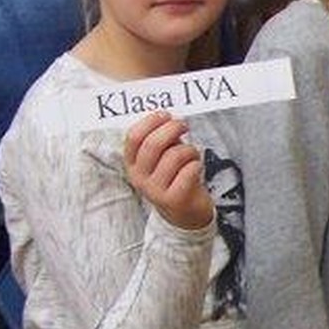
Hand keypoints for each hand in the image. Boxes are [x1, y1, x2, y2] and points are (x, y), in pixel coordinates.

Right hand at [123, 113, 213, 230]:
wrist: (184, 213)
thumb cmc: (174, 177)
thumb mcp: (161, 159)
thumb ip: (162, 140)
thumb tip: (168, 117)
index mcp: (132, 164)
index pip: (134, 137)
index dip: (151, 121)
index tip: (166, 115)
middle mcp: (139, 178)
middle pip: (153, 144)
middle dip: (172, 128)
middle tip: (184, 125)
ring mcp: (155, 190)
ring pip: (174, 156)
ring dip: (189, 149)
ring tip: (192, 154)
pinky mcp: (174, 199)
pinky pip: (189, 171)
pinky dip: (196, 164)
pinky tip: (196, 167)